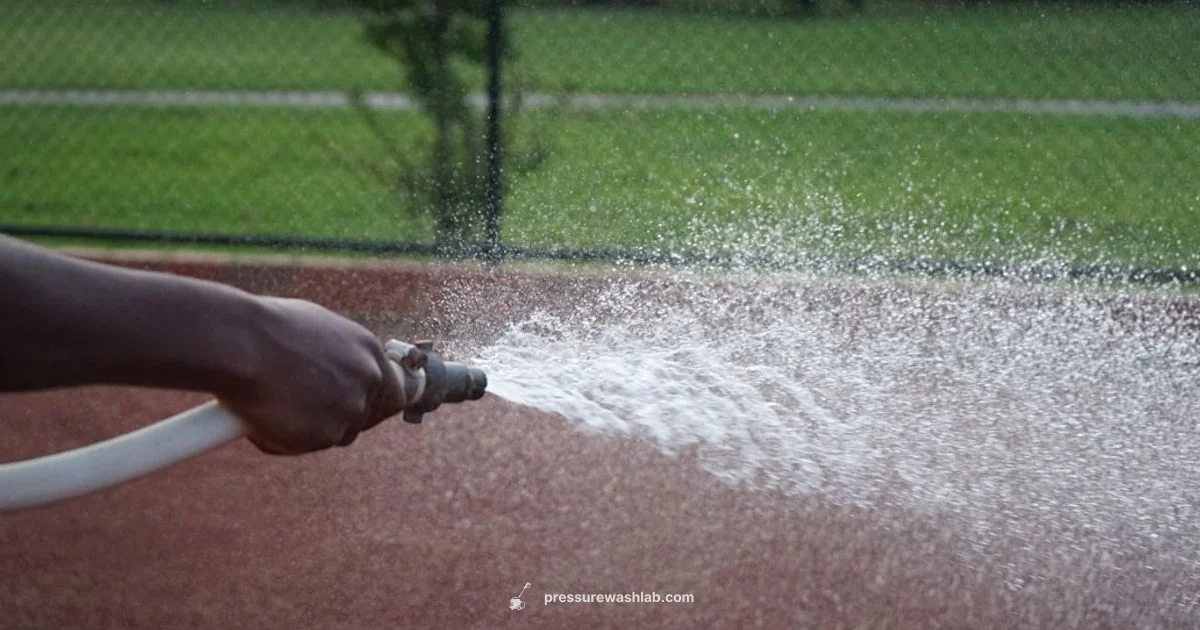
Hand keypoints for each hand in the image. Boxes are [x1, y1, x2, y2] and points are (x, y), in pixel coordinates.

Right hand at [217, 297, 405, 454]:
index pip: (393, 391)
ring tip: (273, 404)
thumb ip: (335, 356)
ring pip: (335, 434)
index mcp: (367, 350)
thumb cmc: (264, 329)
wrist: (239, 343)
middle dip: (338, 420)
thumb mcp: (314, 331)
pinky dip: (284, 438)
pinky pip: (306, 445)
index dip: (372, 404)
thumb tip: (330, 372)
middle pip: (365, 417)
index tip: (355, 409)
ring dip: (309, 429)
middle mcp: (367, 379)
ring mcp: (349, 408)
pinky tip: (262, 414)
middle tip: (305, 413)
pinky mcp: (325, 434)